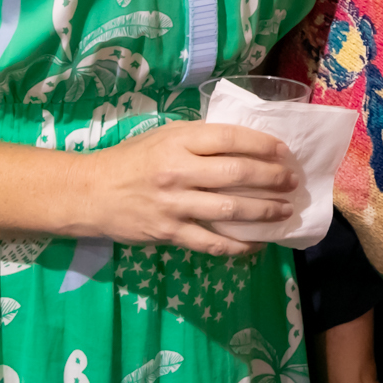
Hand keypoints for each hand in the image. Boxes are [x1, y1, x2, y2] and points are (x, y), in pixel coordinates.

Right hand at [71, 121, 303, 255]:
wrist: (90, 192)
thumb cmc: (130, 160)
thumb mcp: (163, 136)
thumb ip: (199, 138)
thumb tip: (243, 143)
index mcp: (179, 141)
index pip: (231, 139)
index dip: (263, 144)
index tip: (284, 151)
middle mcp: (179, 171)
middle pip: (237, 173)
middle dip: (272, 178)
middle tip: (292, 182)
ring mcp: (175, 204)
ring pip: (230, 209)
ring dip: (264, 212)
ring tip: (284, 212)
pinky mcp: (169, 233)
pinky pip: (211, 242)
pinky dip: (238, 246)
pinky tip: (257, 244)